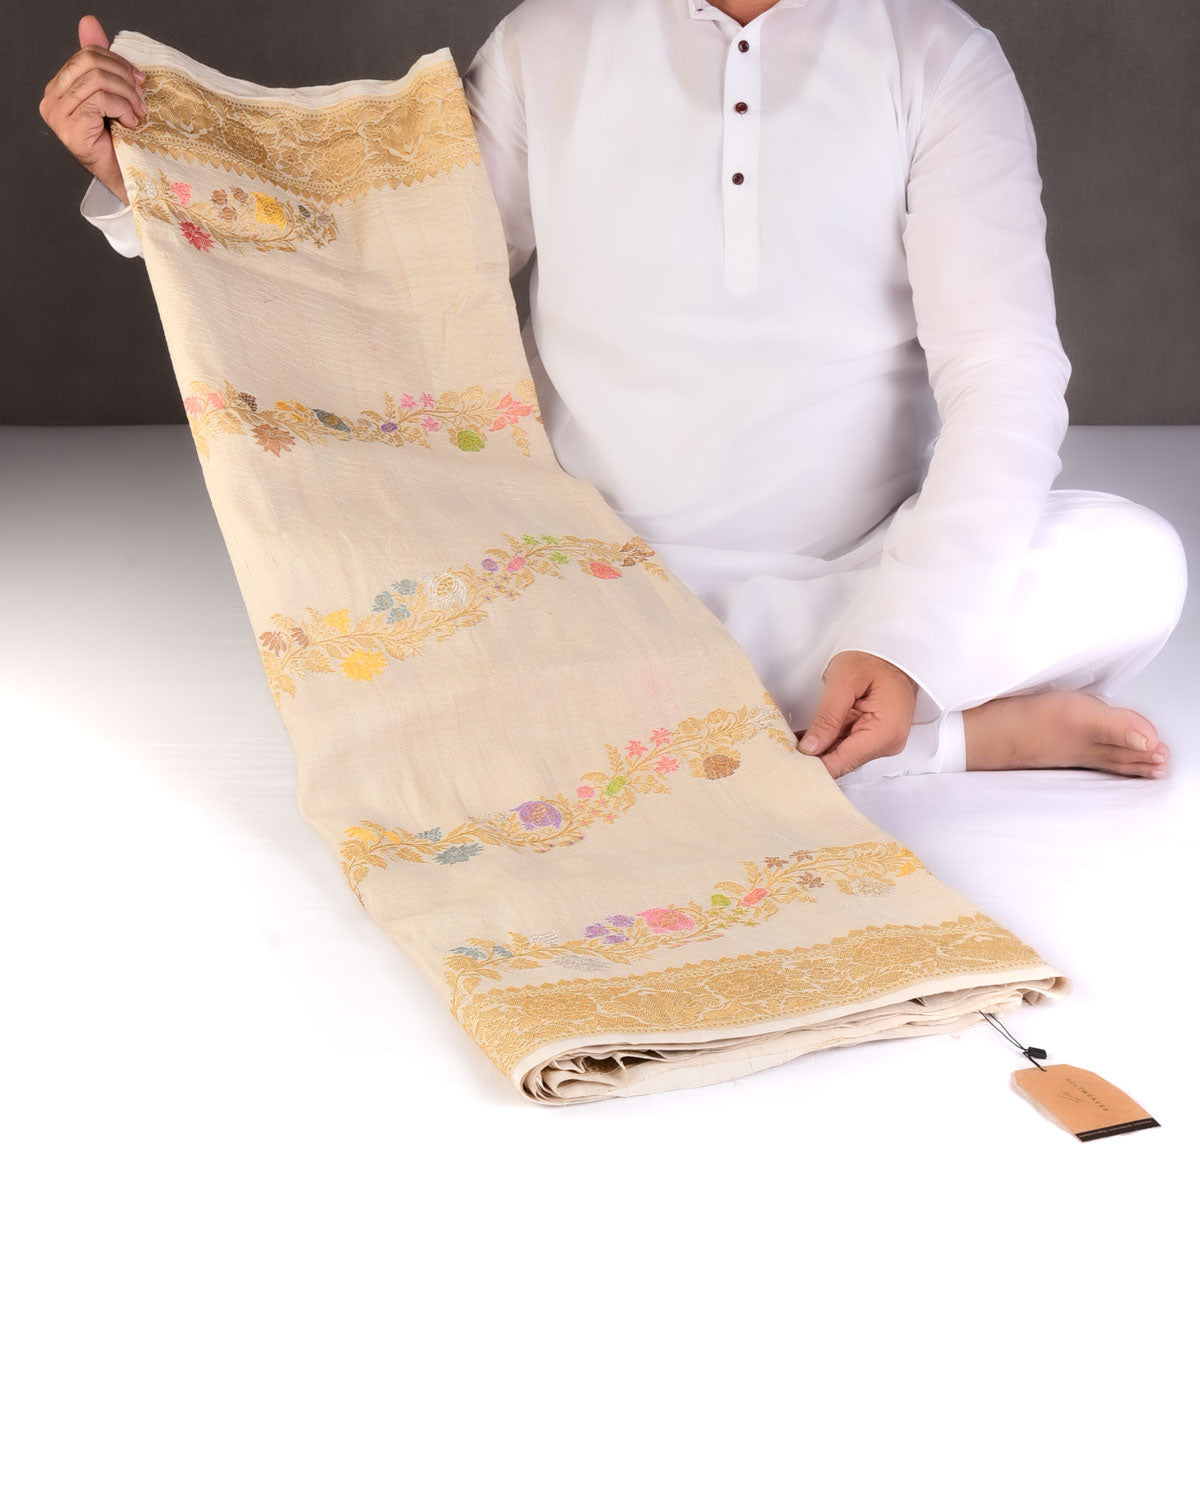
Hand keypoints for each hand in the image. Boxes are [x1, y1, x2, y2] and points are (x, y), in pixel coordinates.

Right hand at [39, 17, 146, 205]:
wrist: (128, 179)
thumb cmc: (122, 140)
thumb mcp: (113, 94)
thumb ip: (101, 62)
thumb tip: (88, 22)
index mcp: (60, 87)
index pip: (86, 55)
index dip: (117, 62)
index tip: (139, 80)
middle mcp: (52, 99)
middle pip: (90, 62)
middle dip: (123, 76)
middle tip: (141, 96)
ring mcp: (58, 115)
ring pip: (97, 81)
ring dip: (127, 95)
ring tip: (139, 113)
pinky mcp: (70, 129)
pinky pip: (100, 101)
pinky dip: (123, 108)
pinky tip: (131, 124)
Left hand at [797, 650, 917, 777]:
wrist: (892, 652)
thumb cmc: (874, 658)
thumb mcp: (844, 680)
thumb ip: (827, 717)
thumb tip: (811, 748)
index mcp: (885, 732)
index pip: (843, 762)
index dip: (814, 766)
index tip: (790, 763)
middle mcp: (887, 743)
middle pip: (843, 761)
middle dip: (814, 756)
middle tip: (785, 749)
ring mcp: (882, 741)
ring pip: (842, 755)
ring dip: (819, 748)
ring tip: (792, 739)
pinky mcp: (874, 736)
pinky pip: (846, 745)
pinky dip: (827, 740)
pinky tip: (808, 735)